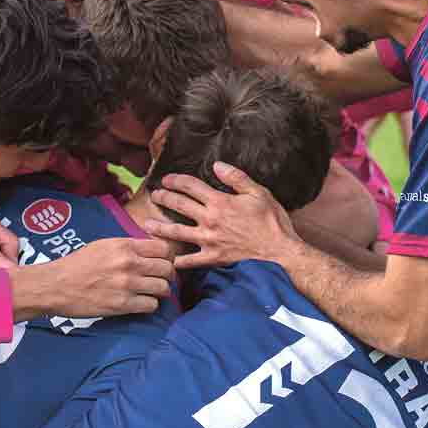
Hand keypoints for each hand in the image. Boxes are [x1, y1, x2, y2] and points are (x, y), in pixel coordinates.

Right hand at [24, 236, 176, 317]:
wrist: (55, 285)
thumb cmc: (77, 264)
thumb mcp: (103, 245)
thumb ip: (128, 246)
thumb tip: (150, 250)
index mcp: (125, 246)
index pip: (164, 249)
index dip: (168, 257)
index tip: (163, 262)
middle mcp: (129, 264)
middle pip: (167, 269)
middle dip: (167, 275)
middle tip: (160, 279)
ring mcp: (127, 285)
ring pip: (163, 288)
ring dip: (160, 292)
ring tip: (152, 292)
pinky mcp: (122, 305)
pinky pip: (151, 305)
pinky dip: (149, 305)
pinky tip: (141, 303)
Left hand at [145, 162, 300, 270]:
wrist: (280, 253)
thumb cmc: (272, 223)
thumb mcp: (259, 193)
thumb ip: (237, 178)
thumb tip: (218, 165)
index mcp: (220, 202)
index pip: (191, 186)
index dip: (177, 180)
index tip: (167, 178)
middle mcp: (210, 220)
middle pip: (179, 205)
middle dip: (164, 197)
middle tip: (154, 194)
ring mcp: (209, 241)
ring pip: (177, 233)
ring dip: (160, 227)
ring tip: (147, 224)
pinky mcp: (213, 258)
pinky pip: (190, 261)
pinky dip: (177, 261)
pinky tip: (168, 260)